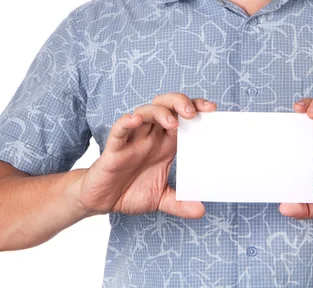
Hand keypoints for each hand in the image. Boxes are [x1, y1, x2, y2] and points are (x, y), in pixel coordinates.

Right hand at [77, 93, 215, 217]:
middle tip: (193, 113)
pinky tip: (136, 120)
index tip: (212, 109)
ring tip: (172, 123)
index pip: (182, 116)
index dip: (196, 107)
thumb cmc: (130, 191)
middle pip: (166, 106)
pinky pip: (119, 130)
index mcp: (164, 143)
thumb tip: (201, 210)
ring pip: (145, 111)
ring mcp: (133, 139)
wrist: (101, 200)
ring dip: (160, 112)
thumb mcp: (160, 198)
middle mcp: (150, 136)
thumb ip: (179, 202)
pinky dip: (127, 122)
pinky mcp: (114, 148)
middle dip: (180, 103)